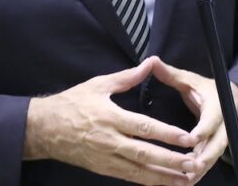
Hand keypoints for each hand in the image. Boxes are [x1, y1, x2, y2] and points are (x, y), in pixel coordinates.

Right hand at [25, 58, 200, 185]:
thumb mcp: (98, 85)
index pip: (143, 127)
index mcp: (110, 117)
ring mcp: (105, 157)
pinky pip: (128, 177)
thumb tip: (150, 63)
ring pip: (139, 171)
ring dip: (164, 177)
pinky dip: (147, 181)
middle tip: (193, 163)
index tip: (187, 138)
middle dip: (171, 160)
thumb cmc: (71, 103)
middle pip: (145, 154)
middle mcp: (109, 140)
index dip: (167, 134)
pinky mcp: (102, 168)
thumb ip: (127, 77)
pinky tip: (163, 183)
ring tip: (186, 179)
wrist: (44, 128)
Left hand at [149, 57, 237, 183]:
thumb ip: (171, 74)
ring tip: (186, 179)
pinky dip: (198, 173)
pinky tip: (184, 182)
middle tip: (191, 167)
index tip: (193, 138)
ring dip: (201, 169)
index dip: (203, 129)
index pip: (211, 120)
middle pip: (216, 145)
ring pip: (213, 158)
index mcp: (216, 106)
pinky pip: (208, 163)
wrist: (232, 101)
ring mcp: (220, 140)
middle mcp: (222, 126)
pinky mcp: (214, 150)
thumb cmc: (205, 90)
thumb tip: (151, 60)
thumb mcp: (190, 80)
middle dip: (205, 157)